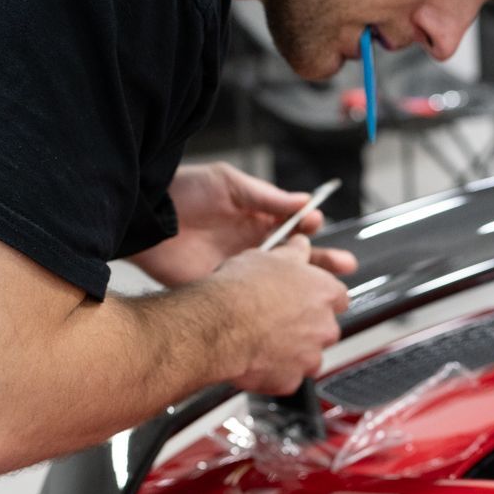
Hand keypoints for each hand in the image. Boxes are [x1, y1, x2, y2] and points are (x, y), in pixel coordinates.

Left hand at [135, 163, 358, 286]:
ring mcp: (243, 270)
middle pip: (298, 259)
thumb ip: (266, 196)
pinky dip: (276, 307)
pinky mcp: (227, 289)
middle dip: (323, 263)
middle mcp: (254, 246)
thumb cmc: (184, 192)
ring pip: (283, 283)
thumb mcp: (229, 183)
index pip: (295, 227)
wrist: (148, 220)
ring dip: (307, 287)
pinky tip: (291, 310)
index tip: (318, 227)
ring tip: (331, 290)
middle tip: (345, 267)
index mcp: (257, 219)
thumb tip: (303, 201)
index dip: (310, 229)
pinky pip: (257, 301)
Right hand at [210, 239, 350, 395]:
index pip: (338, 296)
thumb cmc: (240, 290)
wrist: (219, 325)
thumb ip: (292, 254)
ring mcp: (310, 356)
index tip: (307, 298)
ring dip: (293, 350)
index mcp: (324, 292)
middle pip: (325, 328)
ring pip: (309, 355)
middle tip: (278, 319)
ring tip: (265, 339)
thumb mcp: (267, 256)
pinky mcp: (292, 380)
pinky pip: (289, 377)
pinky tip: (257, 357)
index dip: (320, 297)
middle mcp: (325, 326)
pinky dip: (276, 371)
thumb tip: (300, 246)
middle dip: (307, 326)